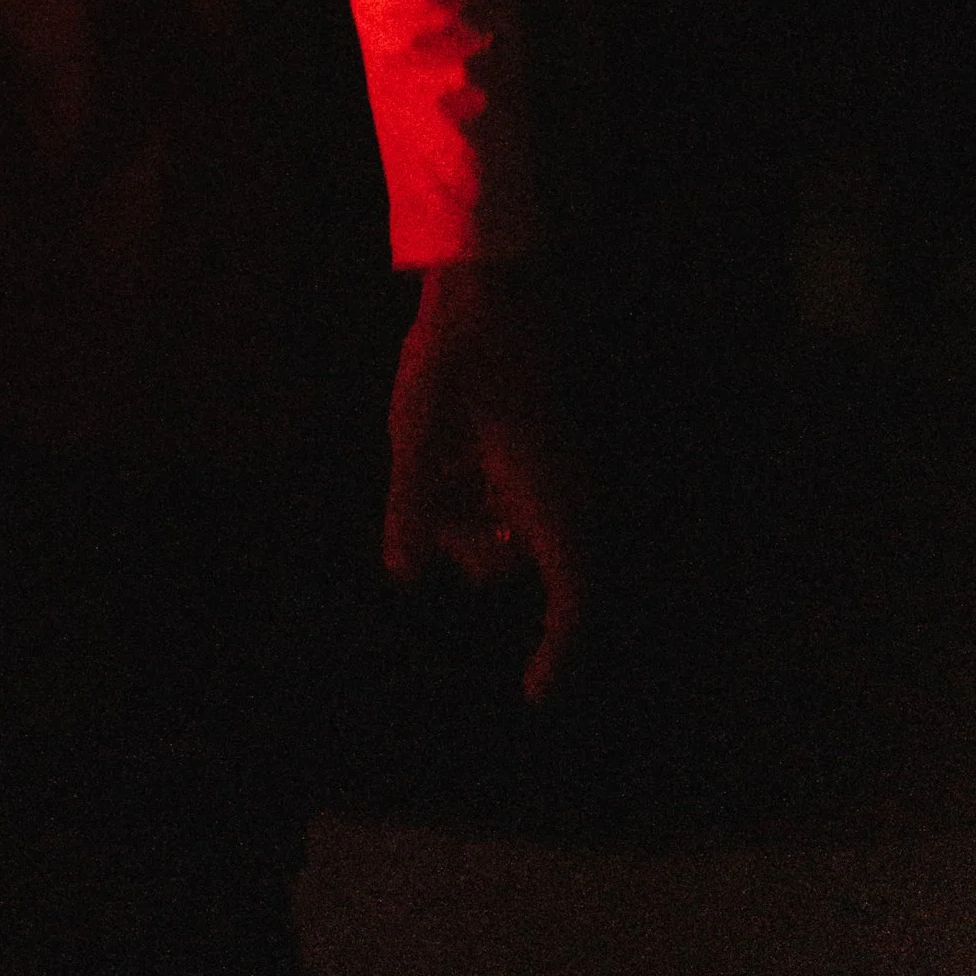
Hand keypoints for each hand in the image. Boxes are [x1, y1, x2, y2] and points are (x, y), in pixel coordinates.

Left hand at [384, 258, 584, 704]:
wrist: (488, 280)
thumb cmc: (455, 355)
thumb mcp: (417, 432)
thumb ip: (410, 506)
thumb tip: (404, 575)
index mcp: (547, 496)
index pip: (571, 598)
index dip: (558, 652)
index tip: (533, 696)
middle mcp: (562, 488)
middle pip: (515, 562)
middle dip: (463, 547)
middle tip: (422, 502)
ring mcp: (553, 464)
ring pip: (505, 522)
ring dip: (461, 509)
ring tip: (430, 452)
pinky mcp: (539, 442)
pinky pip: (505, 488)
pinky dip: (471, 482)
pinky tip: (444, 440)